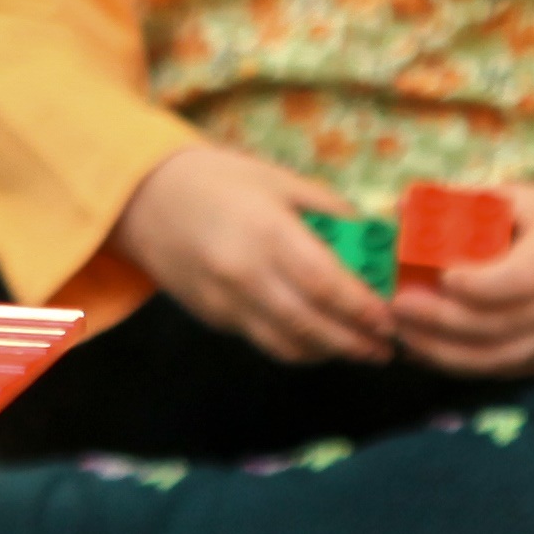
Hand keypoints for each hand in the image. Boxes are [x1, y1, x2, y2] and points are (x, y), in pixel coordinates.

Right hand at [109, 143, 400, 368]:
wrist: (142, 198)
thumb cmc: (218, 180)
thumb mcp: (279, 180)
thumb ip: (328, 212)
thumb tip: (375, 239)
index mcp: (267, 233)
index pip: (326, 285)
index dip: (363, 309)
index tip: (391, 319)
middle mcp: (246, 275)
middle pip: (311, 325)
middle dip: (356, 342)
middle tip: (386, 347)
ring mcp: (225, 302)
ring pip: (288, 345)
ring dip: (329, 353)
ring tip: (360, 350)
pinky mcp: (212, 318)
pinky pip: (263, 341)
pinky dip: (297, 347)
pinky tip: (319, 339)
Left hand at [387, 184, 533, 375]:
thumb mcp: (523, 198)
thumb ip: (465, 201)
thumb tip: (400, 204)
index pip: (522, 280)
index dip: (480, 284)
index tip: (441, 275)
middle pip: (499, 325)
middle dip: (441, 320)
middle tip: (397, 305)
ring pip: (495, 358)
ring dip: (441, 350)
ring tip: (400, 330)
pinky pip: (499, 371)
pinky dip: (456, 364)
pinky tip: (422, 348)